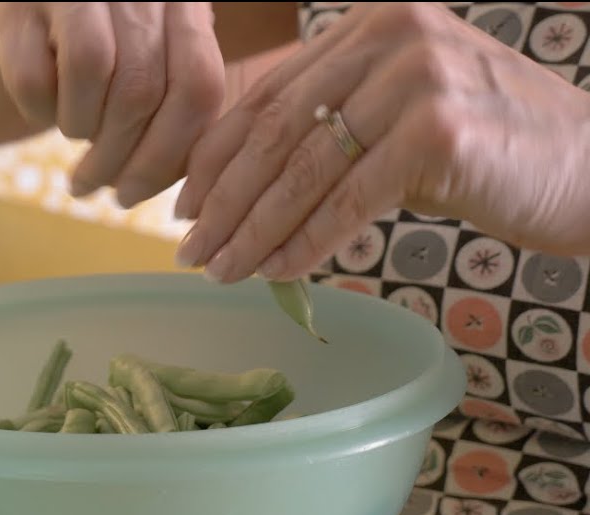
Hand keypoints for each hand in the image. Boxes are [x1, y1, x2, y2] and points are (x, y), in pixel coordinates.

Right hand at [0, 2, 224, 206]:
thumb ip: (176, 103)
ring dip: (81, 127)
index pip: (198, 85)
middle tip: (94, 185)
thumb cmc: (101, 44)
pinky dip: (38, 110)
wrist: (28, 5)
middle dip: (115, 158)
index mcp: (183, 3)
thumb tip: (172, 177)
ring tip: (73, 133)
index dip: (168, 155)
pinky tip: (42, 107)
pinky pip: (33, 77)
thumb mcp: (152, 60)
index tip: (135, 194)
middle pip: (141, 89)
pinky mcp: (18, 5)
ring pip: (91, 70)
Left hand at [173, 2, 589, 283]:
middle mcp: (389, 34)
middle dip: (225, 200)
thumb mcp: (395, 116)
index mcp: (369, 22)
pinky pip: (348, 201)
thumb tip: (233, 184)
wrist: (589, 167)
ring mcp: (416, 77)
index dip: (215, 157)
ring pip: (305, 170)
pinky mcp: (438, 130)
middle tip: (193, 251)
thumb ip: (327, 126)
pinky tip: (276, 271)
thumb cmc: (486, 147)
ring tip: (223, 270)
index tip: (184, 207)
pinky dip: (305, 242)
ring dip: (254, 230)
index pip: (267, 95)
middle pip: (276, 132)